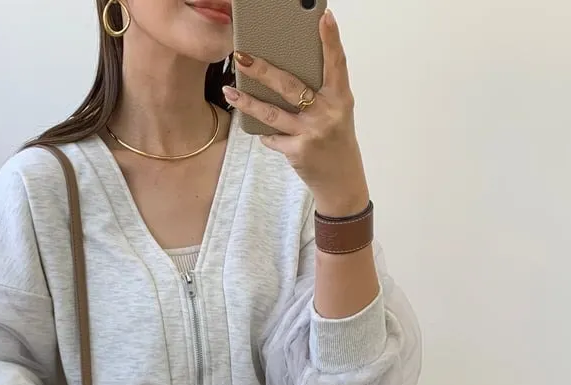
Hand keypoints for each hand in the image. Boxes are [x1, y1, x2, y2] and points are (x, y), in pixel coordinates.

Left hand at [224, 9, 369, 216]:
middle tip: (241, 56)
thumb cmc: (337, 141)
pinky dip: (265, 133)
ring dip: (247, 102)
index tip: (323, 16)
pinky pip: (272, 137)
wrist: (341, 182)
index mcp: (340, 98)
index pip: (337, 63)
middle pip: (290, 85)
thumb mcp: (338, 113)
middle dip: (262, 70)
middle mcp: (327, 113)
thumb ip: (322, 93)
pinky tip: (260, 130)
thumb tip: (289, 70)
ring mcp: (311, 133)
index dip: (331, 39)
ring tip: (229, 91)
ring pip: (271, 113)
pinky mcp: (298, 151)